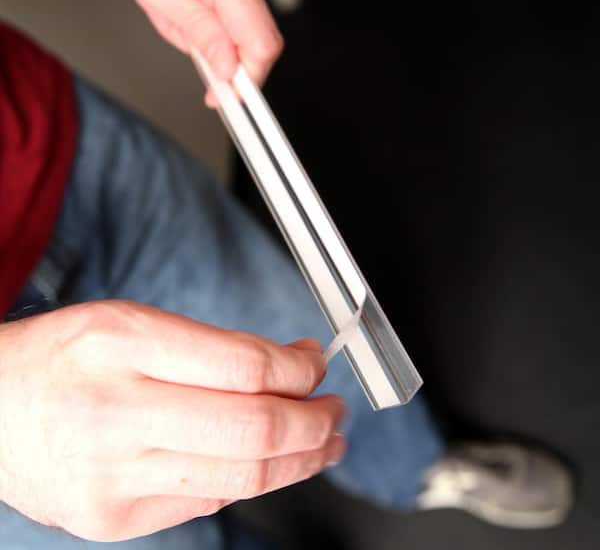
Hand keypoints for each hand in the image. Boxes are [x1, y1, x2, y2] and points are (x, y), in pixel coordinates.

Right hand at [0, 301, 344, 541]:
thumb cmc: (68, 357)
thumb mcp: (135, 322)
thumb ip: (216, 346)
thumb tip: (292, 363)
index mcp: (123, 344)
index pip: (244, 366)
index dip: (299, 369)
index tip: (315, 365)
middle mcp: (115, 412)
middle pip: (254, 430)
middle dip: (315, 423)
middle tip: (335, 411)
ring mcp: (114, 477)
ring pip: (243, 476)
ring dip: (301, 458)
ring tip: (324, 442)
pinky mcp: (114, 520)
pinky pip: (209, 499)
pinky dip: (250, 477)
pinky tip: (263, 461)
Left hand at [109, 0, 283, 105]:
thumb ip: (195, 29)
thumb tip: (225, 68)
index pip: (261, 46)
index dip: (248, 81)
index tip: (229, 98)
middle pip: (253, 37)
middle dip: (218, 47)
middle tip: (177, 22)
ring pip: (247, 20)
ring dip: (213, 23)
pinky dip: (218, 4)